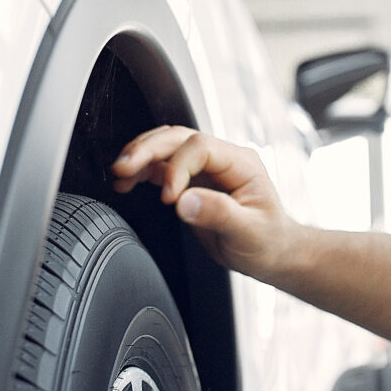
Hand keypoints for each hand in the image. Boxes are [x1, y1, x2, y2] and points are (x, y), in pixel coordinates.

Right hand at [110, 126, 297, 277]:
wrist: (271, 252)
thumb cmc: (267, 241)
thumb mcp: (249, 232)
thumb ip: (219, 214)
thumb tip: (185, 201)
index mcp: (241, 163)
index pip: (200, 147)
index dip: (177, 167)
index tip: (169, 198)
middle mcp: (222, 160)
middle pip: (178, 138)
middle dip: (147, 149)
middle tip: (123, 167)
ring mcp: (206, 169)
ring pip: (166, 147)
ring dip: (140, 156)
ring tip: (119, 172)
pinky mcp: (192, 182)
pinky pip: (162, 167)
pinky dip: (142, 172)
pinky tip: (126, 182)